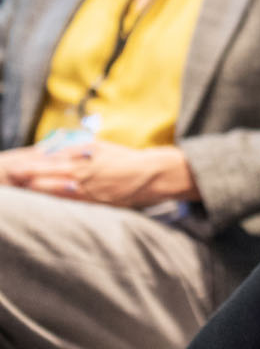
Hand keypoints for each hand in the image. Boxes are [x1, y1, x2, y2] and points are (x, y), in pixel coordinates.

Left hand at [4, 142, 197, 206]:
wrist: (155, 174)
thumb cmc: (129, 159)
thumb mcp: (104, 148)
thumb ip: (80, 148)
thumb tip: (57, 149)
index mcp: (89, 156)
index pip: (56, 160)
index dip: (36, 164)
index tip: (19, 165)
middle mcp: (89, 172)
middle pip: (54, 173)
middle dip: (32, 175)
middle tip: (15, 175)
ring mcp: (93, 188)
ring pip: (60, 188)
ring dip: (41, 188)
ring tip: (26, 187)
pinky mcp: (99, 201)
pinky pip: (75, 200)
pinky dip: (60, 198)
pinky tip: (49, 199)